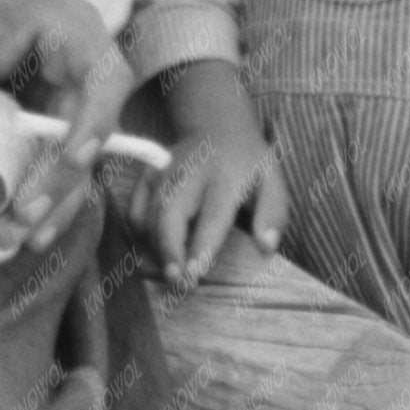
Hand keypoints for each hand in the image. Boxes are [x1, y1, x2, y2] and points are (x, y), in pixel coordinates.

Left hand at [0, 0, 128, 248]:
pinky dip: (43, 197)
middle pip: (94, 135)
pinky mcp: (61, 129)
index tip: (73, 159)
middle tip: (22, 219)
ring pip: (80, 162)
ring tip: (16, 237)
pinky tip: (23, 231)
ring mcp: (80, 107)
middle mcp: (93, 77)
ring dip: (52, 201)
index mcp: (80, 37)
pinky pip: (60, 167)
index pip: (105, 84)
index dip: (93, 124)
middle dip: (60, 182)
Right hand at [142, 66, 289, 287]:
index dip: (202, 247)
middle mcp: (191, 172)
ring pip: (151, 215)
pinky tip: (155, 252)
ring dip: (156, 248)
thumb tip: (267, 247)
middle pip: (170, 213)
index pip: (212, 215)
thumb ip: (274, 215)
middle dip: (170, 250)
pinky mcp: (148, 176)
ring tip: (171, 274)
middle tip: (176, 282)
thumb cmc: (250, 165)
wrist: (220, 127)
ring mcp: (165, 172)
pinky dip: (140, 234)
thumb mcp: (273, 182)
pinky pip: (136, 210)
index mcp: (226, 176)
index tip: (196, 276)